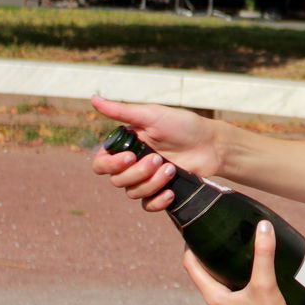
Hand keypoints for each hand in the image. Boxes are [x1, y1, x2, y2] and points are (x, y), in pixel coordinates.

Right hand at [90, 95, 221, 211]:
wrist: (212, 143)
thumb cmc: (183, 125)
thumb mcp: (152, 115)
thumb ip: (122, 111)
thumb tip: (93, 98)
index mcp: (127, 146)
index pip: (101, 163)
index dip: (110, 165)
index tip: (130, 157)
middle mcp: (132, 164)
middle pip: (117, 180)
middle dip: (137, 172)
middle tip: (158, 159)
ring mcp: (146, 179)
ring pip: (132, 193)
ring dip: (151, 183)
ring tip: (171, 169)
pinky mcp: (160, 191)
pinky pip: (147, 205)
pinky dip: (157, 202)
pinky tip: (171, 192)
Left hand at [185, 220, 299, 304]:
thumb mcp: (265, 282)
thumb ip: (264, 253)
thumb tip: (263, 227)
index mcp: (214, 298)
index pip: (191, 267)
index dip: (190, 248)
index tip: (194, 234)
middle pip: (204, 276)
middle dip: (209, 258)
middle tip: (218, 239)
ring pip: (218, 287)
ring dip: (222, 272)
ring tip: (233, 256)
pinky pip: (229, 297)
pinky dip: (234, 284)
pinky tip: (248, 279)